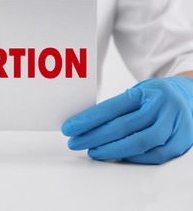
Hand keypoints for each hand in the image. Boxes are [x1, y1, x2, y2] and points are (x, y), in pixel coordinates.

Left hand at [62, 77, 192, 163]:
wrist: (190, 95)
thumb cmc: (155, 96)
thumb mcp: (137, 92)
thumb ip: (117, 108)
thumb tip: (85, 125)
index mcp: (146, 91)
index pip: (111, 108)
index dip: (88, 120)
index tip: (70, 128)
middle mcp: (161, 106)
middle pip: (122, 126)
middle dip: (94, 137)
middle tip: (75, 142)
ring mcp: (175, 124)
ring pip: (139, 143)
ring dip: (112, 150)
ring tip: (93, 152)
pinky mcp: (182, 140)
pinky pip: (156, 155)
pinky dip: (134, 158)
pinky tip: (118, 157)